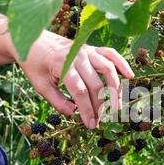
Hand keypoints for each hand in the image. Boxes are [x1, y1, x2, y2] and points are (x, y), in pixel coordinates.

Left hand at [16, 31, 134, 128]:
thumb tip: (74, 113)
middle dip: (100, 106)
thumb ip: (56, 101)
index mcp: (62, 65)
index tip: (90, 125)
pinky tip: (130, 76)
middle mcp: (78, 56)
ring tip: (117, 107)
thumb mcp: (40, 85)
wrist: (33, 40)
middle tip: (101, 121)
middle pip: (95, 84)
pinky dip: (122, 64)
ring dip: (115, 90)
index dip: (87, 110)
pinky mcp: (92, 48)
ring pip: (108, 70)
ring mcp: (87, 50)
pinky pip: (111, 54)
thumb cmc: (35, 64)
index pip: (80, 92)